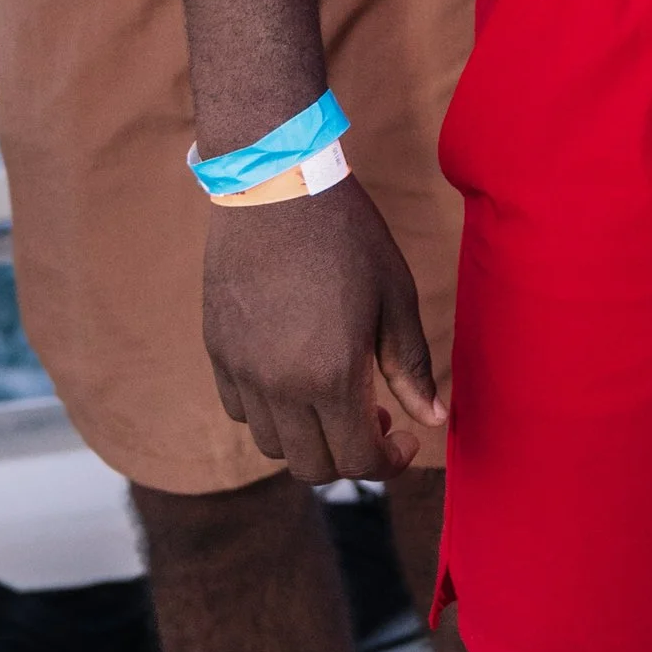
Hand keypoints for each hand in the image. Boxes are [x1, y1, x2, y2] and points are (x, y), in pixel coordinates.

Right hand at [203, 173, 446, 480]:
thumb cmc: (348, 235)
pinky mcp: (218, 350)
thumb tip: (433, 418)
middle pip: (312, 467)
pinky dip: (270, 413)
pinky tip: (293, 377)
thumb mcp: (394, 297)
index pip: (358, 461)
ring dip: (309, 437)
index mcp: (332, 375)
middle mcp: (279, 386)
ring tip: (334, 397)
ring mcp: (242, 370)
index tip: (404, 436)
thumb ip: (410, 366)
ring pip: (273, 445)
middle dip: (350, 457)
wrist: (276, 184)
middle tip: (375, 418)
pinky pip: (240, 410)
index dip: (388, 461)